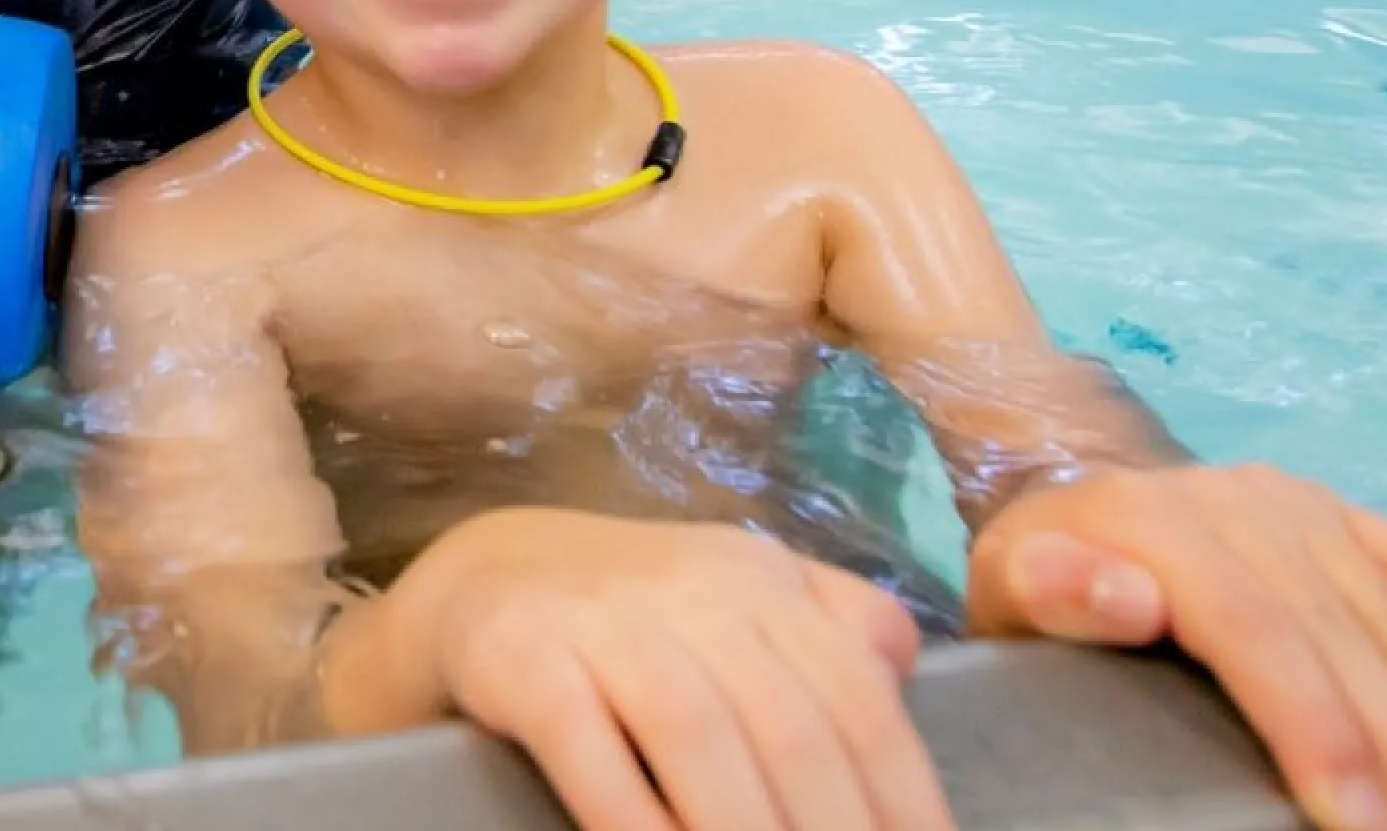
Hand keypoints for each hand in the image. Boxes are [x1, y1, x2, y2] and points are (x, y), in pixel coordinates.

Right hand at [340, 507, 948, 830]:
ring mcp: (602, 619)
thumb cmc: (639, 619)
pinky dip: (630, 815)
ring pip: (696, 732)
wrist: (482, 578)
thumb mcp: (740, 601)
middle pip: (789, 725)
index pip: (861, 698)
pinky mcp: (522, 654)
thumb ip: (833, 628)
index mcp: (765, 585)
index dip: (904, 798)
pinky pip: (583, 741)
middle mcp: (693, 590)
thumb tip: (903, 679)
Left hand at [969, 466, 1386, 830]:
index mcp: (1155, 525)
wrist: (1074, 483)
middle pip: (1347, 641)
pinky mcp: (1347, 514)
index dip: (1317, 732)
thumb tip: (1128, 595)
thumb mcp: (1008, 589)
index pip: (1257, 636)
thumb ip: (1055, 591)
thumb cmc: (1038, 571)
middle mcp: (1242, 506)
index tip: (1362, 824)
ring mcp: (1303, 506)